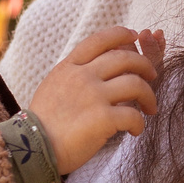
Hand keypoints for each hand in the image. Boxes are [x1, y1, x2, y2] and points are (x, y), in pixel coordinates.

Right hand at [27, 27, 162, 173]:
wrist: (30, 148)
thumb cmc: (45, 122)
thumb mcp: (54, 85)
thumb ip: (75, 73)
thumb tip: (99, 66)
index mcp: (70, 67)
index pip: (99, 40)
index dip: (121, 34)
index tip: (135, 37)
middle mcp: (82, 76)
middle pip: (125, 58)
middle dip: (146, 64)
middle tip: (153, 76)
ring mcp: (93, 96)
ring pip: (136, 84)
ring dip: (149, 95)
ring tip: (150, 108)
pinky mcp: (102, 118)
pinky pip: (133, 115)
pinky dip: (140, 123)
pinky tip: (135, 130)